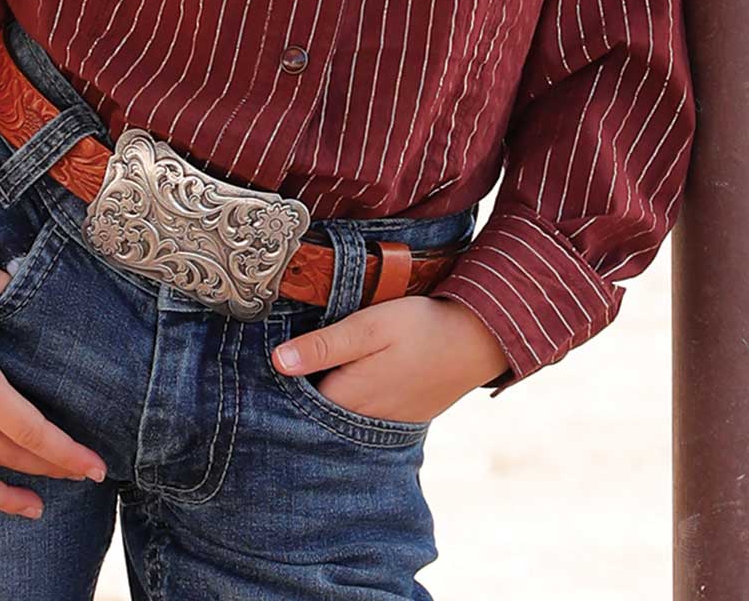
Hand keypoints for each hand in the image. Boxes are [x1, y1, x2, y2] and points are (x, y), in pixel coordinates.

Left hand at [270, 295, 510, 421]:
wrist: (479, 339)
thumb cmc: (422, 327)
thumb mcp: (369, 326)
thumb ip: (324, 346)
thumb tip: (278, 361)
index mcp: (349, 400)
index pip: (296, 403)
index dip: (281, 383)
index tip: (269, 361)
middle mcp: (364, 421)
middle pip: (317, 413)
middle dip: (301, 393)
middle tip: (289, 360)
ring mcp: (385, 423)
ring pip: (341, 414)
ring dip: (328, 396)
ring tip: (316, 367)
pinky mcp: (402, 416)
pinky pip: (365, 415)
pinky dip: (353, 400)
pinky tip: (352, 376)